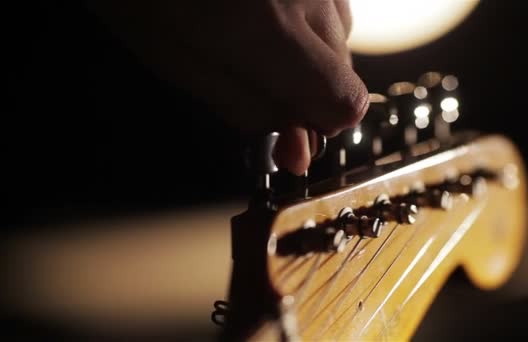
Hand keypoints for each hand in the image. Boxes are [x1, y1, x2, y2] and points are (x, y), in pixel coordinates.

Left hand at [89, 0, 368, 174]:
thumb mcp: (181, 64)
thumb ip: (249, 109)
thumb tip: (299, 150)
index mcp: (272, 29)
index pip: (346, 103)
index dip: (318, 125)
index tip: (287, 130)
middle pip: (344, 75)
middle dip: (306, 90)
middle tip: (255, 77)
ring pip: (339, 38)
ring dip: (308, 53)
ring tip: (253, 32)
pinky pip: (331, 6)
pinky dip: (307, 21)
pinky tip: (267, 9)